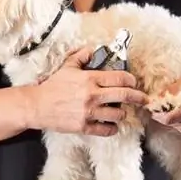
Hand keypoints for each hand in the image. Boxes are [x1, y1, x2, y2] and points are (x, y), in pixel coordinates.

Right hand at [27, 47, 148, 136]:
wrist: (37, 106)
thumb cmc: (52, 87)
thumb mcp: (66, 67)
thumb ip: (81, 57)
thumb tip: (91, 49)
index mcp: (90, 79)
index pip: (119, 77)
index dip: (131, 80)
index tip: (133, 82)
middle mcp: (92, 95)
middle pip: (124, 96)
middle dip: (138, 97)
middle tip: (143, 99)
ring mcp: (89, 112)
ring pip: (118, 114)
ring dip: (122, 113)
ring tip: (121, 112)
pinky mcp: (84, 127)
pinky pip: (106, 130)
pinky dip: (112, 128)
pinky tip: (112, 126)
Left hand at [151, 74, 180, 139]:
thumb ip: (173, 88)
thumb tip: (156, 96)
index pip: (169, 117)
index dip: (157, 113)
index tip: (150, 106)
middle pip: (170, 122)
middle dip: (162, 114)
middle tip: (159, 105)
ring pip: (175, 127)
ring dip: (170, 118)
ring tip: (174, 107)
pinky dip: (179, 122)